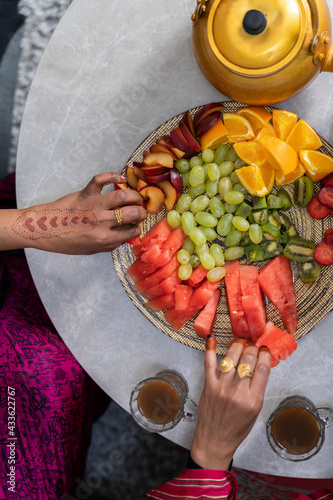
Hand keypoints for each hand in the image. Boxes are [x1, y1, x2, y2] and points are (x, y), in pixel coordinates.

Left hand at [8, 172, 146, 253]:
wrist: (43, 228)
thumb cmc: (66, 242)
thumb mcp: (90, 250)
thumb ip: (110, 245)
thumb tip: (126, 238)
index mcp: (103, 237)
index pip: (131, 231)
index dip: (137, 229)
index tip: (136, 226)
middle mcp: (101, 221)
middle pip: (132, 213)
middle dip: (142, 213)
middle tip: (141, 212)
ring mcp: (93, 205)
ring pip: (123, 195)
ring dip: (134, 196)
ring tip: (136, 198)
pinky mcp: (85, 193)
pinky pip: (101, 179)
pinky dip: (113, 176)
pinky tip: (121, 178)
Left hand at [190, 335, 270, 469]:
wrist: (215, 439)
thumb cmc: (238, 427)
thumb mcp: (256, 410)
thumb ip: (257, 388)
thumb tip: (260, 364)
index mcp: (254, 399)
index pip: (262, 368)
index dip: (265, 354)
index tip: (265, 349)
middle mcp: (238, 391)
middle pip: (248, 359)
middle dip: (252, 348)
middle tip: (253, 346)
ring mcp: (222, 386)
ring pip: (231, 356)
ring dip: (237, 345)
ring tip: (241, 342)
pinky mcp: (209, 384)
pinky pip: (208, 362)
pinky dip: (210, 348)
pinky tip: (212, 338)